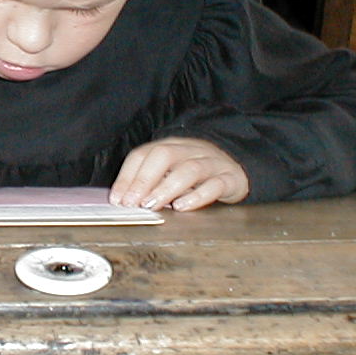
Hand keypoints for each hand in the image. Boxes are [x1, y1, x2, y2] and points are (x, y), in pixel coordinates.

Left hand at [110, 136, 249, 210]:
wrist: (238, 167)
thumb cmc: (196, 175)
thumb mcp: (171, 173)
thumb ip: (150, 184)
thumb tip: (124, 202)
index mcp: (169, 146)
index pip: (142, 154)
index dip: (127, 177)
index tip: (117, 200)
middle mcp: (189, 150)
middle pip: (164, 155)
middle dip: (144, 179)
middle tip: (133, 203)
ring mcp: (211, 163)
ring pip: (189, 169)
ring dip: (167, 188)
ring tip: (153, 205)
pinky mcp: (229, 178)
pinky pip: (215, 185)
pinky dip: (197, 196)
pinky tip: (183, 207)